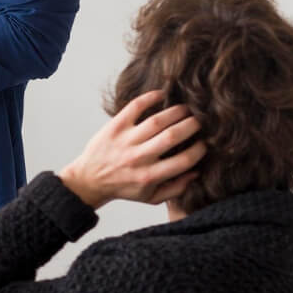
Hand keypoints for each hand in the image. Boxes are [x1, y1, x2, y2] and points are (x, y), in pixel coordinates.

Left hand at [58, 90, 205, 209]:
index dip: (199, 150)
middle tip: (199, 122)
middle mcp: (138, 158)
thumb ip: (176, 189)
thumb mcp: (150, 197)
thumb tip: (196, 172)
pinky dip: (150, 98)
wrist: (88, 180)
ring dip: (176, 112)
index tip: (204, 143)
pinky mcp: (114, 127)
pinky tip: (162, 95)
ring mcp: (125, 141)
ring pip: (156, 121)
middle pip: (173, 136)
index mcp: (149, 176)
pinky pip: (134, 107)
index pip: (184, 161)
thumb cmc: (124, 187)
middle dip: (192, 126)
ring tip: (186, 109)